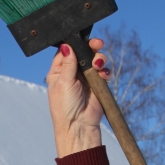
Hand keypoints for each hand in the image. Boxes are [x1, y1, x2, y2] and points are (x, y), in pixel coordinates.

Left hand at [47, 38, 110, 156]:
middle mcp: (72, 73)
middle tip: (97, 44)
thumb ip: (68, 63)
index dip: (75, 44)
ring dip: (99, 59)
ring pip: (94, 60)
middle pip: (83, 53)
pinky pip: (103, 72)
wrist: (78, 126)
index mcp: (59, 71)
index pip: (67, 51)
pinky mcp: (96, 85)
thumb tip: (67, 45)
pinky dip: (105, 70)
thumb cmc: (65, 107)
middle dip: (91, 48)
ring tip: (99, 64)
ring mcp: (85, 79)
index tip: (82, 39)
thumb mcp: (63, 82)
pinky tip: (103, 74)